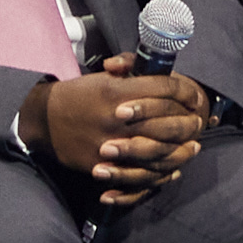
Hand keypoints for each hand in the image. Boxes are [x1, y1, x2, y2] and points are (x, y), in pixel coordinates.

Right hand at [37, 58, 210, 206]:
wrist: (44, 120)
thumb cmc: (77, 96)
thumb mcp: (103, 78)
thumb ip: (131, 73)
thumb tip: (156, 69)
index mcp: (119, 91)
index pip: (165, 88)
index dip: (185, 90)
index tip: (195, 95)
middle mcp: (118, 117)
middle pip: (167, 120)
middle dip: (188, 121)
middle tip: (199, 122)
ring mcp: (112, 143)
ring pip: (159, 150)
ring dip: (181, 149)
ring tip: (194, 146)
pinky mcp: (106, 165)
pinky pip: (140, 172)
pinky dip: (160, 171)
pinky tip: (173, 168)